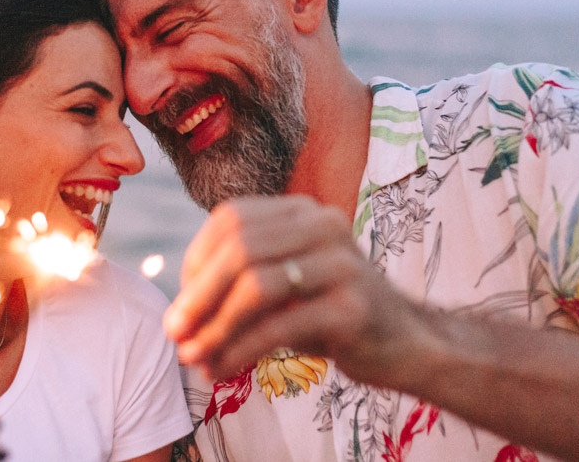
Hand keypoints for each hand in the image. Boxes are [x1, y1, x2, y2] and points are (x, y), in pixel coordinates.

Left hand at [162, 195, 427, 385]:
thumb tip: (177, 316)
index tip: (182, 304)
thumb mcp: (283, 286)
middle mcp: (324, 225)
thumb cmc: (330, 313)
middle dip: (198, 295)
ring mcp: (343, 263)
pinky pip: (280, 325)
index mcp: (303, 210)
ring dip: (216, 326)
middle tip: (174, 334)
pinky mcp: (353, 307)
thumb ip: (238, 283)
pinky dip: (242, 350)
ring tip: (194, 358)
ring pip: (256, 286)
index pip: (230, 219)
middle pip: (240, 249)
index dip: (195, 260)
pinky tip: (224, 369)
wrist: (404, 343)